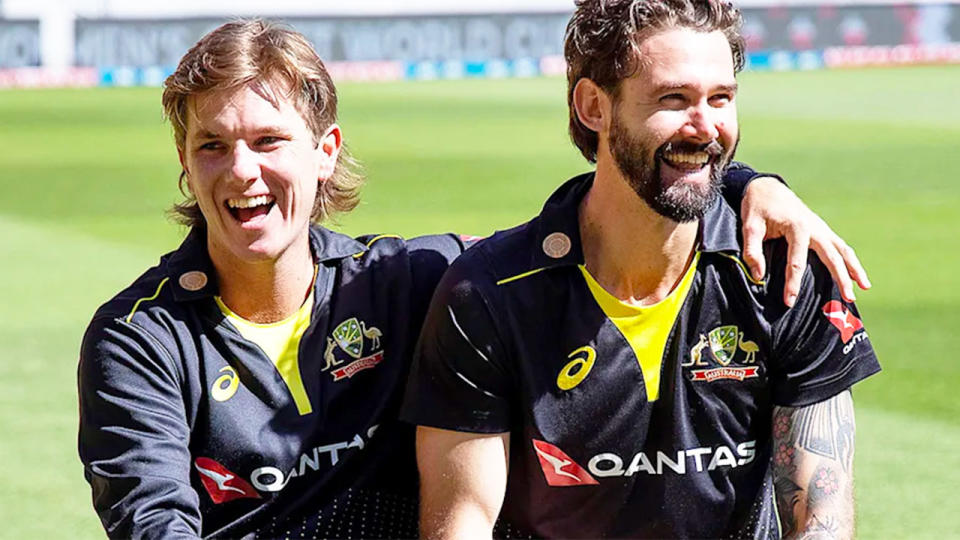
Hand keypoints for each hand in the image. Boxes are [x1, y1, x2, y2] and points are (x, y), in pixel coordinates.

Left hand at [741, 177, 869, 306]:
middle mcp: (815, 227)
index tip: (790, 301)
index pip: (796, 262)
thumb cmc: (757, 207)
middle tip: (847, 300)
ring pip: (843, 250)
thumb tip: (758, 276)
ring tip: (864, 288)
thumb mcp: (749, 226)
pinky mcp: (822, 229)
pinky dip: (849, 260)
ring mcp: (821, 228)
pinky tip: (855, 274)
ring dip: (854, 269)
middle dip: (841, 279)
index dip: (793, 283)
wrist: (767, 187)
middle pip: (832, 256)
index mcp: (797, 227)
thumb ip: (752, 251)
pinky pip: (840, 246)